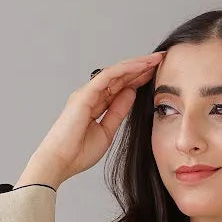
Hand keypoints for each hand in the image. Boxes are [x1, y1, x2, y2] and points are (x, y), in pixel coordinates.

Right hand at [17, 53, 163, 187]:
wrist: (60, 161)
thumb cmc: (78, 152)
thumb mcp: (108, 131)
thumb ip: (118, 111)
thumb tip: (131, 93)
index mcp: (96, 104)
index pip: (121, 86)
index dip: (139, 78)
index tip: (157, 74)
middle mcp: (91, 95)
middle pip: (120, 76)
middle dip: (141, 67)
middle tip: (161, 59)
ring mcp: (87, 93)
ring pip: (116, 72)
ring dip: (136, 64)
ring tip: (155, 59)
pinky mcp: (85, 94)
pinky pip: (108, 76)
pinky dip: (125, 69)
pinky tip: (140, 65)